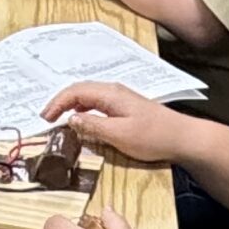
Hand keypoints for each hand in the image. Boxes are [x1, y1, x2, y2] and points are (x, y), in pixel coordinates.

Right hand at [40, 82, 192, 163]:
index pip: (75, 91)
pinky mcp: (125, 107)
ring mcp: (120, 98)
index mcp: (110, 94)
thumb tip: (71, 119)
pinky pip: (97, 103)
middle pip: (80, 90)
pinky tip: (81, 120)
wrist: (183, 138)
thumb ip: (93, 126)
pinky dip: (83, 109)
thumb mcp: (120, 135)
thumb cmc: (154, 136)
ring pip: (88, 96)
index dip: (57, 103)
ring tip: (59, 119)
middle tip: (46, 118)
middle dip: (60, 102)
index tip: (45, 118)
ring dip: (71, 105)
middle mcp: (114, 91)